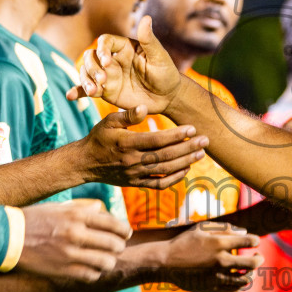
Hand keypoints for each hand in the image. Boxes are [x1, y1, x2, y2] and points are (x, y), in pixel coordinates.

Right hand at [18, 198, 131, 281]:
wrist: (7, 237)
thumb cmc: (32, 219)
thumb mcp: (58, 208)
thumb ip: (80, 210)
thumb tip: (98, 210)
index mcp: (77, 215)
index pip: (113, 223)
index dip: (124, 230)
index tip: (126, 233)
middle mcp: (77, 234)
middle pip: (114, 244)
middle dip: (119, 247)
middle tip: (117, 248)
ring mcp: (70, 254)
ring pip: (106, 262)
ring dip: (109, 262)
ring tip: (106, 261)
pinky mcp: (63, 270)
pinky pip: (90, 275)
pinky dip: (94, 273)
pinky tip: (91, 269)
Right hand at [69, 16, 182, 115]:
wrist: (167, 97)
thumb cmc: (166, 74)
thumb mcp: (159, 57)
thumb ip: (149, 40)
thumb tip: (146, 18)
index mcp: (123, 47)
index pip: (104, 42)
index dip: (102, 50)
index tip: (107, 62)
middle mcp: (112, 59)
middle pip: (90, 57)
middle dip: (92, 68)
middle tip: (103, 80)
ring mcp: (107, 75)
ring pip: (86, 73)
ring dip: (85, 80)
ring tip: (93, 92)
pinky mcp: (105, 91)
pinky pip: (88, 90)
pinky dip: (78, 91)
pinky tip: (71, 96)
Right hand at [83, 106, 207, 188]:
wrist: (86, 163)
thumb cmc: (99, 138)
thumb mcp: (108, 122)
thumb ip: (127, 115)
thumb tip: (145, 107)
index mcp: (126, 143)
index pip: (156, 140)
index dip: (176, 135)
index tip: (192, 128)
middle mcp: (132, 160)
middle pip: (165, 155)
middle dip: (188, 148)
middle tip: (205, 141)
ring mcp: (135, 174)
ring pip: (165, 170)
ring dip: (185, 162)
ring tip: (201, 153)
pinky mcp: (136, 183)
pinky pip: (159, 184)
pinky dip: (174, 178)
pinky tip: (186, 169)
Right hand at [160, 222, 261, 291]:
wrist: (165, 263)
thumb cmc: (184, 242)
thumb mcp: (202, 228)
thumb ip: (224, 228)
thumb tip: (244, 232)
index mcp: (218, 244)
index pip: (249, 241)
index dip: (255, 241)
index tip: (254, 241)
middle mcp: (220, 261)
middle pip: (252, 263)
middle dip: (259, 258)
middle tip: (258, 256)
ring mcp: (217, 277)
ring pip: (245, 280)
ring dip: (251, 273)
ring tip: (248, 269)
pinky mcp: (212, 289)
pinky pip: (234, 290)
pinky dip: (240, 285)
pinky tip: (238, 278)